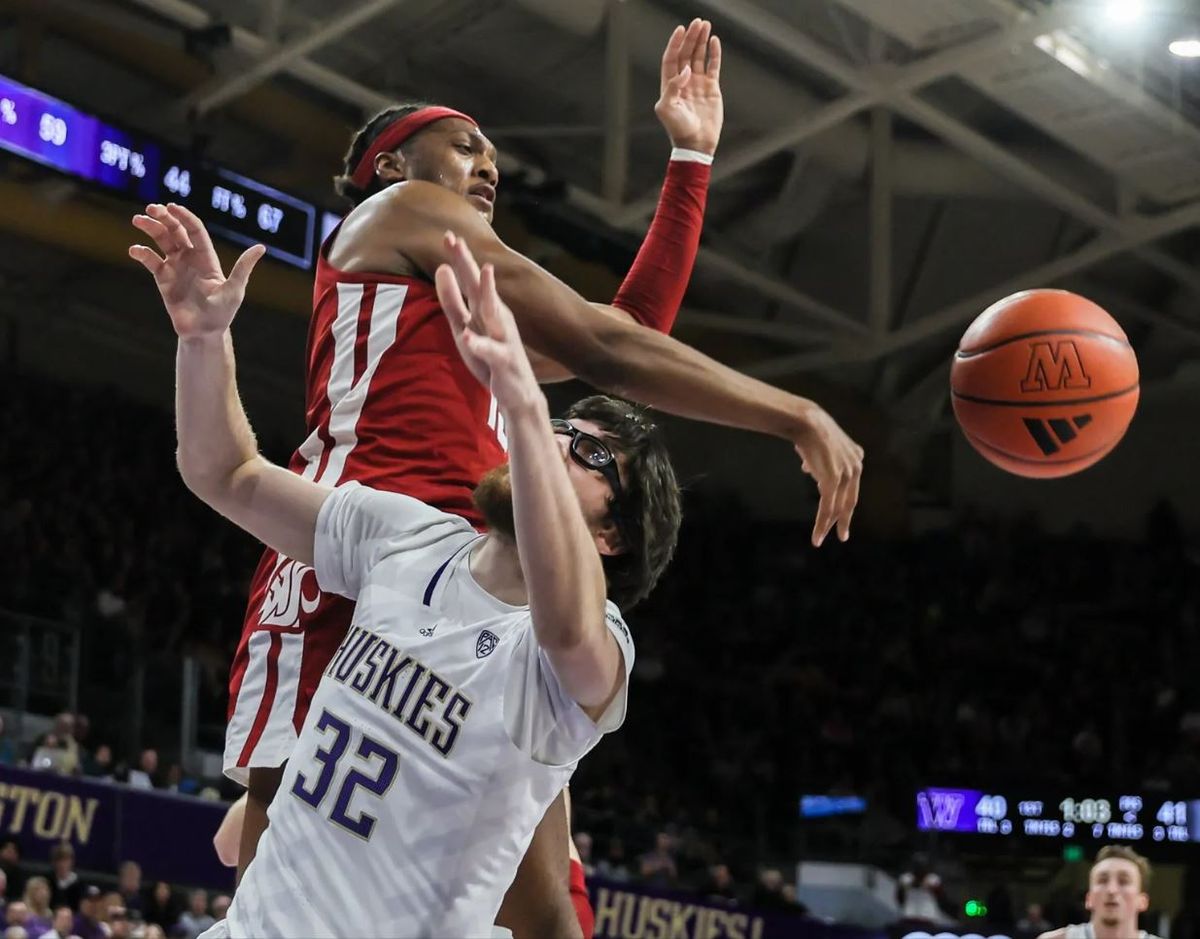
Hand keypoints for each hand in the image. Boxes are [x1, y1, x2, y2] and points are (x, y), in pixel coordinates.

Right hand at [129, 203, 264, 337]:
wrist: (204, 333)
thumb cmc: (223, 313)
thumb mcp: (235, 289)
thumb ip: (243, 267)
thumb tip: (261, 247)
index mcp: (207, 257)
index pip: (194, 230)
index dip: (184, 216)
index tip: (171, 207)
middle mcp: (190, 258)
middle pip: (176, 230)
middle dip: (164, 217)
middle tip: (152, 208)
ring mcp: (175, 267)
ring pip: (161, 241)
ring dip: (150, 228)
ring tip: (138, 220)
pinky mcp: (163, 279)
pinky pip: (151, 261)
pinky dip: (142, 253)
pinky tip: (135, 250)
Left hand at [436, 232, 541, 412]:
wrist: (517, 394)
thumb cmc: (489, 358)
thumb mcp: (464, 326)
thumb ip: (452, 299)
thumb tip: (441, 268)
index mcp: (486, 309)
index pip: (470, 279)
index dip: (459, 258)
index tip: (447, 233)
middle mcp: (497, 318)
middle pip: (480, 287)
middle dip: (469, 264)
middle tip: (456, 240)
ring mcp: (503, 338)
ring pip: (493, 313)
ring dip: (488, 293)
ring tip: (483, 273)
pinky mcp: (504, 362)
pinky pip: (492, 352)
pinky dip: (480, 345)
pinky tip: (467, 337)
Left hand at [655, 18, 722, 154]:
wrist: (696, 143)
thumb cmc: (678, 129)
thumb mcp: (666, 108)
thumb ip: (672, 86)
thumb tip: (685, 70)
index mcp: (670, 85)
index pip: (672, 58)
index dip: (675, 43)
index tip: (681, 29)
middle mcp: (683, 82)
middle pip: (686, 54)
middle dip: (691, 37)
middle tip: (697, 23)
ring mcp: (697, 84)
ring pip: (699, 57)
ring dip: (701, 41)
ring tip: (706, 26)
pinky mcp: (711, 88)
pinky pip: (713, 66)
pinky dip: (714, 54)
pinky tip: (714, 41)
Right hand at [792, 405, 863, 545]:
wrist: (807, 421)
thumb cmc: (809, 430)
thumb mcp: (820, 446)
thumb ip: (819, 460)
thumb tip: (808, 469)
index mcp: (856, 458)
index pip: (852, 487)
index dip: (846, 503)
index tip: (843, 515)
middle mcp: (856, 467)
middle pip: (849, 501)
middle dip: (844, 520)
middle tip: (843, 536)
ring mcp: (846, 475)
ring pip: (837, 508)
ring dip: (827, 525)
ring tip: (820, 538)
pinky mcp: (833, 482)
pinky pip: (827, 508)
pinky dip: (822, 523)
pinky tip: (818, 534)